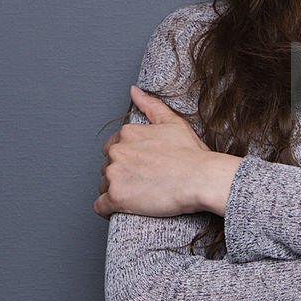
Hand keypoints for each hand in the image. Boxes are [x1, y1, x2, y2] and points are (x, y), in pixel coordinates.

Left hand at [93, 86, 240, 218]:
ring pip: (103, 185)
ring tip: (136, 195)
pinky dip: (107, 209)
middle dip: (120, 174)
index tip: (139, 166)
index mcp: (128, 133)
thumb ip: (150, 105)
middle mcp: (117, 151)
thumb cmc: (191, 153)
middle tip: (141, 181)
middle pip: (107, 166)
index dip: (126, 159)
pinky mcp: (116, 197)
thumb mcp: (172, 122)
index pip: (113, 147)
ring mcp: (115, 174)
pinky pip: (100, 206)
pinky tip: (120, 208)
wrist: (200, 178)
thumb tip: (134, 91)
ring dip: (114, 190)